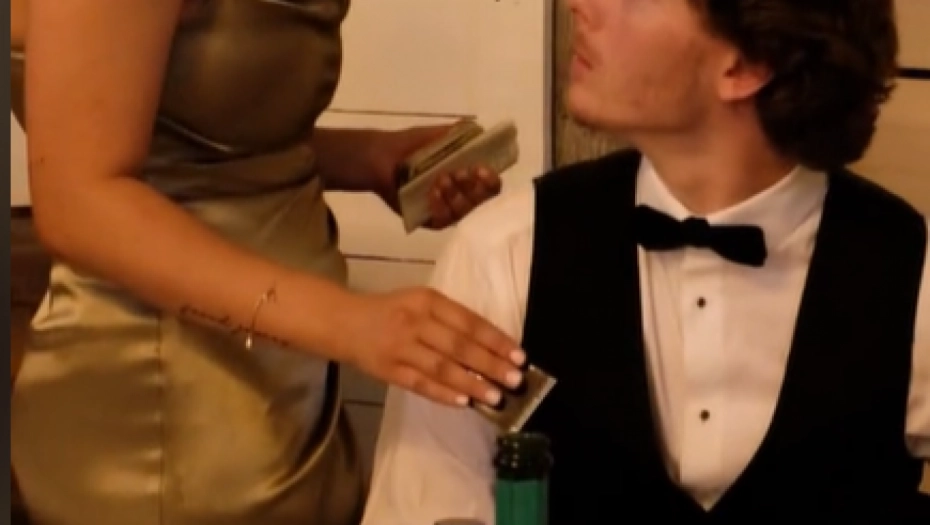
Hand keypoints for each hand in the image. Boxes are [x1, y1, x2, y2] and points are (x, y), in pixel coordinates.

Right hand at [340, 287, 525, 406]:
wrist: (345, 322)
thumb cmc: (392, 311)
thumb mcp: (421, 302)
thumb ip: (452, 320)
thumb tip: (493, 347)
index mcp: (428, 300)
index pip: (469, 322)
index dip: (496, 340)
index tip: (520, 356)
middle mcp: (415, 322)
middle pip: (459, 345)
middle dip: (490, 364)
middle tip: (515, 379)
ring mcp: (400, 348)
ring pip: (442, 368)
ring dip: (472, 384)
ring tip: (495, 397)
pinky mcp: (388, 370)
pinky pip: (420, 384)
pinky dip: (443, 393)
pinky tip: (464, 402)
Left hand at [372, 123, 502, 228]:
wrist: (381, 157)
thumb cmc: (410, 146)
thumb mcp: (435, 136)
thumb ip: (457, 134)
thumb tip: (476, 129)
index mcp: (469, 177)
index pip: (491, 187)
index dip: (491, 181)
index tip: (481, 169)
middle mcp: (462, 196)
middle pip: (482, 204)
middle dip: (474, 189)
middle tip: (459, 172)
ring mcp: (447, 210)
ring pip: (463, 214)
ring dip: (456, 196)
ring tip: (441, 179)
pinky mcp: (430, 220)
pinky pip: (443, 222)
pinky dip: (440, 208)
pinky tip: (432, 193)